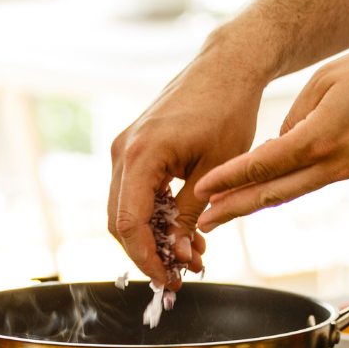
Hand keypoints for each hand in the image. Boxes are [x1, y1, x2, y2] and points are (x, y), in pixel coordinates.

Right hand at [108, 46, 265, 283]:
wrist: (227, 67)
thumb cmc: (228, 110)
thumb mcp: (216, 172)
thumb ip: (191, 215)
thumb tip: (178, 256)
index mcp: (141, 154)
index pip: (129, 223)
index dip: (146, 259)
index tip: (169, 280)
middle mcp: (124, 151)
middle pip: (120, 222)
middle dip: (148, 254)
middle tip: (180, 275)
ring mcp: (125, 148)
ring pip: (126, 211)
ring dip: (153, 239)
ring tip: (190, 256)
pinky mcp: (135, 149)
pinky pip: (135, 194)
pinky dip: (155, 218)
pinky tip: (183, 232)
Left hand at [195, 41, 348, 229]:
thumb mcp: (329, 78)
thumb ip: (297, 112)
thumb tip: (278, 141)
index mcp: (321, 138)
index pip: (264, 164)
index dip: (230, 179)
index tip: (203, 190)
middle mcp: (332, 164)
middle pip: (272, 194)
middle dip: (234, 209)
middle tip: (204, 223)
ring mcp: (345, 172)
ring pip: (290, 193)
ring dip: (256, 205)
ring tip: (226, 214)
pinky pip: (311, 183)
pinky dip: (284, 189)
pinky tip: (266, 190)